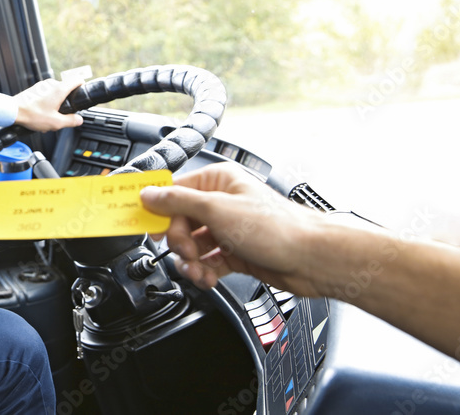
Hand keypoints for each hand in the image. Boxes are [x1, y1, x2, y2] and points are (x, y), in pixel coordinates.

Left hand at [13, 78, 83, 131]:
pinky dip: (46, 104)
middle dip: (66, 103)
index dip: (82, 85)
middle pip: (66, 90)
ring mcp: (42, 86)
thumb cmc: (32, 115)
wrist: (13, 111)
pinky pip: (46, 95)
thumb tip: (79, 120)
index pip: (77, 79)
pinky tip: (41, 115)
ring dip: (55, 105)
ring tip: (48, 118)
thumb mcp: (56, 123)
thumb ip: (70, 121)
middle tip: (62, 115)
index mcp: (59, 89)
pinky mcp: (35, 89)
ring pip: (55, 94)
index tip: (82, 93)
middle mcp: (51, 84)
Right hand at [139, 162, 324, 295]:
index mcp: (216, 182)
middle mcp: (221, 203)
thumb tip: (149, 194)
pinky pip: (206, 262)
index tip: (148, 227)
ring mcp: (228, 229)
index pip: (173, 193)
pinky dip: (203, 272)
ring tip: (198, 271)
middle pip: (179, 223)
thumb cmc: (276, 227)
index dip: (159, 212)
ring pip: (191, 246)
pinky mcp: (235, 253)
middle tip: (186, 253)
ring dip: (190, 262)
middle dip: (179, 243)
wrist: (311, 259)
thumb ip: (177, 202)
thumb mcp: (217, 209)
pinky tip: (208, 278)